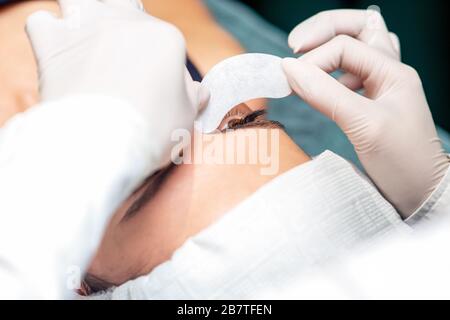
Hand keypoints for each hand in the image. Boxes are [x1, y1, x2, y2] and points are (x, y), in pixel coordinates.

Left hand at [25, 0, 207, 166]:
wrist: (104, 142)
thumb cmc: (151, 130)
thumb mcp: (186, 116)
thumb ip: (192, 97)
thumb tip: (199, 91)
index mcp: (164, 38)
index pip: (163, 41)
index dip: (160, 64)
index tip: (155, 88)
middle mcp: (126, 22)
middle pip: (122, 6)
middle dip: (121, 24)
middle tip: (120, 56)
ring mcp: (87, 27)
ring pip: (79, 1)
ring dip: (82, 17)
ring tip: (87, 42)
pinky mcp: (52, 43)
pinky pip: (41, 21)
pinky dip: (48, 34)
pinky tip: (57, 51)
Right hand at [282, 9, 448, 216]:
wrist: (421, 193)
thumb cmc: (403, 162)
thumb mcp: (363, 125)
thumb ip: (325, 93)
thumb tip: (289, 69)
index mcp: (393, 72)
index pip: (344, 47)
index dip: (314, 59)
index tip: (288, 78)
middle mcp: (388, 72)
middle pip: (358, 28)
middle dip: (324, 30)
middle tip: (295, 46)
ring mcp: (381, 86)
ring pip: (356, 47)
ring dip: (328, 48)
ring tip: (305, 64)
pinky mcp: (371, 102)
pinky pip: (350, 73)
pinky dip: (330, 72)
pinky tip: (318, 87)